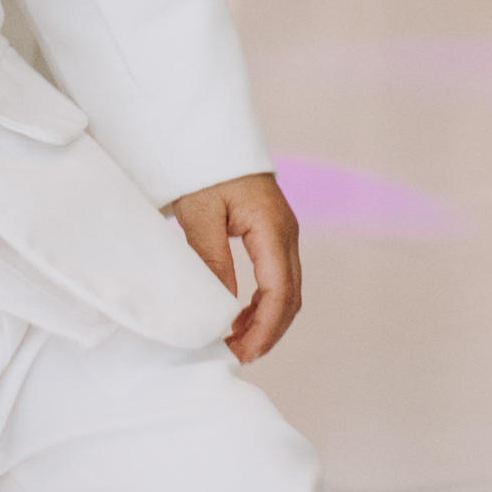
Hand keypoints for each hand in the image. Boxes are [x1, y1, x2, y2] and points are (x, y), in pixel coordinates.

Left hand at [170, 169, 300, 362]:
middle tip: (237, 356)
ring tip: (236, 343)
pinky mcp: (272, 234)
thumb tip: (221, 309)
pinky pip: (277, 278)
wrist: (210, 135)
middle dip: (268, 332)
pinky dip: (263, 304)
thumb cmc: (204, 169)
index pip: (280, 293)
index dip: (264, 329)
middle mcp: (286, 235)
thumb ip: (213, 260)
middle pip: (290, 297)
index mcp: (273, 230)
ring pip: (287, 291)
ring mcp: (283, 235)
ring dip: (267, 321)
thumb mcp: (200, 215)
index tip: (241, 353)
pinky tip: (240, 317)